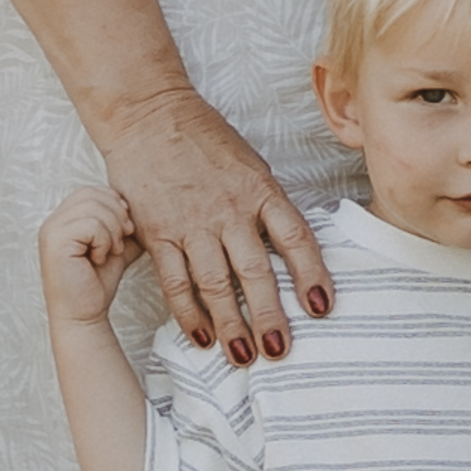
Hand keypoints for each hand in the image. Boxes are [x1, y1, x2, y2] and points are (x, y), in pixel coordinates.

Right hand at [39, 181, 147, 322]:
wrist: (85, 316)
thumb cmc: (96, 285)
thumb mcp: (116, 247)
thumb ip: (124, 226)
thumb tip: (145, 208)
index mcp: (64, 219)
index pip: (91, 191)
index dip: (114, 203)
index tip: (126, 228)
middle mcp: (53, 221)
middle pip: (92, 194)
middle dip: (117, 215)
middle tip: (122, 240)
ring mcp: (51, 231)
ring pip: (94, 208)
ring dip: (112, 231)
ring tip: (110, 252)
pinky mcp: (55, 242)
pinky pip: (90, 225)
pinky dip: (104, 242)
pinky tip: (99, 259)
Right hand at [93, 86, 331, 358]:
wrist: (149, 113)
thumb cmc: (205, 139)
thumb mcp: (251, 164)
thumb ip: (268, 206)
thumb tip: (290, 249)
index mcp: (260, 189)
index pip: (295, 238)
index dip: (311, 275)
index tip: (321, 308)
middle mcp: (229, 209)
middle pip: (255, 271)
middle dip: (270, 316)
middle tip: (280, 351)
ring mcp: (191, 222)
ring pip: (215, 284)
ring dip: (231, 324)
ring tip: (244, 356)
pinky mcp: (158, 231)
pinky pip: (175, 280)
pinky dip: (187, 313)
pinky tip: (200, 336)